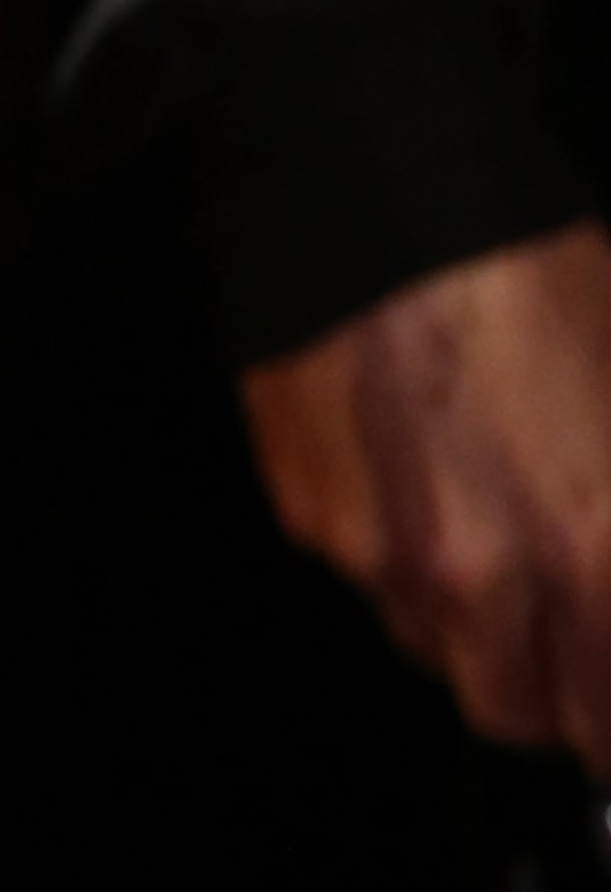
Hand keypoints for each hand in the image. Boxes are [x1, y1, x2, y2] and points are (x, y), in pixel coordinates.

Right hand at [243, 226, 610, 772]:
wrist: (365, 177)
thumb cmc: (516, 258)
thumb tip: (608, 560)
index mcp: (591, 542)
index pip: (609, 715)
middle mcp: (484, 573)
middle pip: (521, 714)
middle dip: (556, 691)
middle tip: (573, 636)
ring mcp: (383, 553)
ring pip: (439, 651)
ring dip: (476, 625)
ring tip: (493, 529)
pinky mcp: (311, 517)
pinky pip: (369, 576)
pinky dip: (401, 553)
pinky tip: (422, 471)